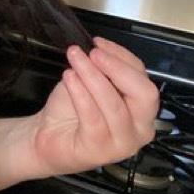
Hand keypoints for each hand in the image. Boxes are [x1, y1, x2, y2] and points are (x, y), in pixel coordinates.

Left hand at [26, 36, 159, 177]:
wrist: (49, 135)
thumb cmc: (73, 109)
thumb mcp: (92, 82)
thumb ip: (104, 69)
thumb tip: (101, 49)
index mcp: (143, 110)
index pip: (143, 78)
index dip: (121, 56)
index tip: (99, 43)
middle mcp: (140, 129)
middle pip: (144, 94)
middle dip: (117, 68)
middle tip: (94, 53)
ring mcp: (122, 143)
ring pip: (114, 104)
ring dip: (92, 75)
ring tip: (76, 60)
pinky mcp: (100, 150)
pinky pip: (92, 117)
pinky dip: (80, 93)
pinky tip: (69, 77)